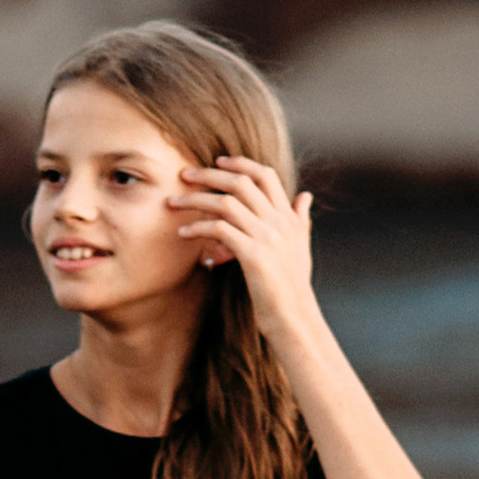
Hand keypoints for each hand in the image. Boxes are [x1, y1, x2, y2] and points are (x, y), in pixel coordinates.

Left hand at [176, 157, 316, 328]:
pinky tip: (183, 232)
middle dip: (208, 175)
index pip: (265, 175)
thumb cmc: (293, 287)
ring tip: (173, 202)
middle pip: (240, 182)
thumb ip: (300, 219)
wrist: (294, 317)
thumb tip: (305, 196)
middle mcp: (280, 222)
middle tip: (184, 174)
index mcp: (289, 217)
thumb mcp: (301, 247)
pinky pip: (219, 229)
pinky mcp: (253, 255)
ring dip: (195, 199)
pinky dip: (197, 227)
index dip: (240, 163)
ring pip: (226, 203)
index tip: (217, 161)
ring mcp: (268, 237)